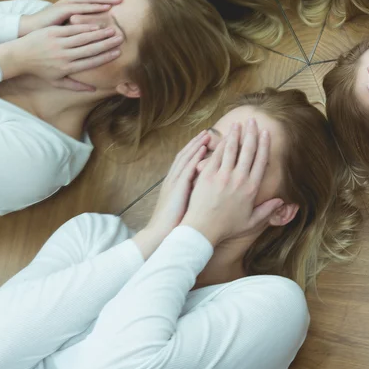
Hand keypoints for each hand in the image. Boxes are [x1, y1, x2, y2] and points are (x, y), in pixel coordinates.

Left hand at [0, 24, 122, 83]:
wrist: (19, 56)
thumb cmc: (40, 70)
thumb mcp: (56, 81)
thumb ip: (75, 85)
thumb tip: (93, 89)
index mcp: (67, 68)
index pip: (91, 62)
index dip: (106, 57)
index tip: (118, 52)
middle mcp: (64, 56)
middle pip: (90, 49)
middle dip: (107, 44)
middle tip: (120, 38)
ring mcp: (58, 43)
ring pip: (83, 38)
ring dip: (99, 34)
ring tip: (112, 30)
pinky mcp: (52, 33)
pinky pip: (72, 29)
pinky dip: (85, 27)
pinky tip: (96, 25)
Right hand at [19, 0, 130, 35]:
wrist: (32, 31)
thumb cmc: (54, 30)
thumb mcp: (75, 24)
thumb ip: (87, 21)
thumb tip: (104, 24)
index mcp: (78, 1)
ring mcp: (68, 3)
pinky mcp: (62, 10)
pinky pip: (81, 7)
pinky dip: (95, 6)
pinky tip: (106, 6)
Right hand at [133, 131, 210, 258]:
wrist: (160, 237)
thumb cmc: (175, 226)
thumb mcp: (185, 205)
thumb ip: (193, 194)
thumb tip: (207, 187)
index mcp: (174, 183)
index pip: (184, 161)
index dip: (194, 149)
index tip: (205, 140)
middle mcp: (173, 179)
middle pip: (185, 155)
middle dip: (195, 142)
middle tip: (207, 131)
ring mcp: (174, 183)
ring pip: (186, 158)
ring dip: (196, 145)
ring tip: (207, 134)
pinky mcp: (177, 189)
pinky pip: (187, 168)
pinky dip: (195, 157)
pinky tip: (204, 149)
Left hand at [181, 119, 282, 245]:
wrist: (202, 230)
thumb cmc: (227, 227)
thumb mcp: (251, 222)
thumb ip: (267, 211)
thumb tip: (281, 201)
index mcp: (251, 189)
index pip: (260, 161)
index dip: (264, 145)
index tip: (266, 133)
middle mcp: (239, 179)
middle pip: (248, 151)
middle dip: (251, 133)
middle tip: (253, 121)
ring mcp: (223, 176)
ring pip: (232, 149)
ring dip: (236, 134)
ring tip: (239, 123)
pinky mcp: (208, 175)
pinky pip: (217, 155)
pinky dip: (222, 144)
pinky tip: (224, 136)